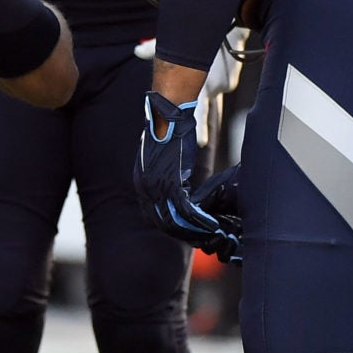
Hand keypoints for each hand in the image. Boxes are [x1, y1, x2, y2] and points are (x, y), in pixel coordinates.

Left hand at [135, 92, 237, 259]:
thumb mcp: (162, 157)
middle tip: (201, 239)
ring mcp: (155, 186)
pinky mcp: (170, 181)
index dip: (172, 227)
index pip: (153, 216)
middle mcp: (144, 188)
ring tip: (209, 234)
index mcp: (141, 183)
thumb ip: (165, 175)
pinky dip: (199, 219)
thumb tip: (177, 186)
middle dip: (183, 234)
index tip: (188, 233)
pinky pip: (186, 210)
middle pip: (162, 223)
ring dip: (193, 230)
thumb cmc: (170, 130)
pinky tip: (211, 223)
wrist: (169, 113)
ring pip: (174, 220)